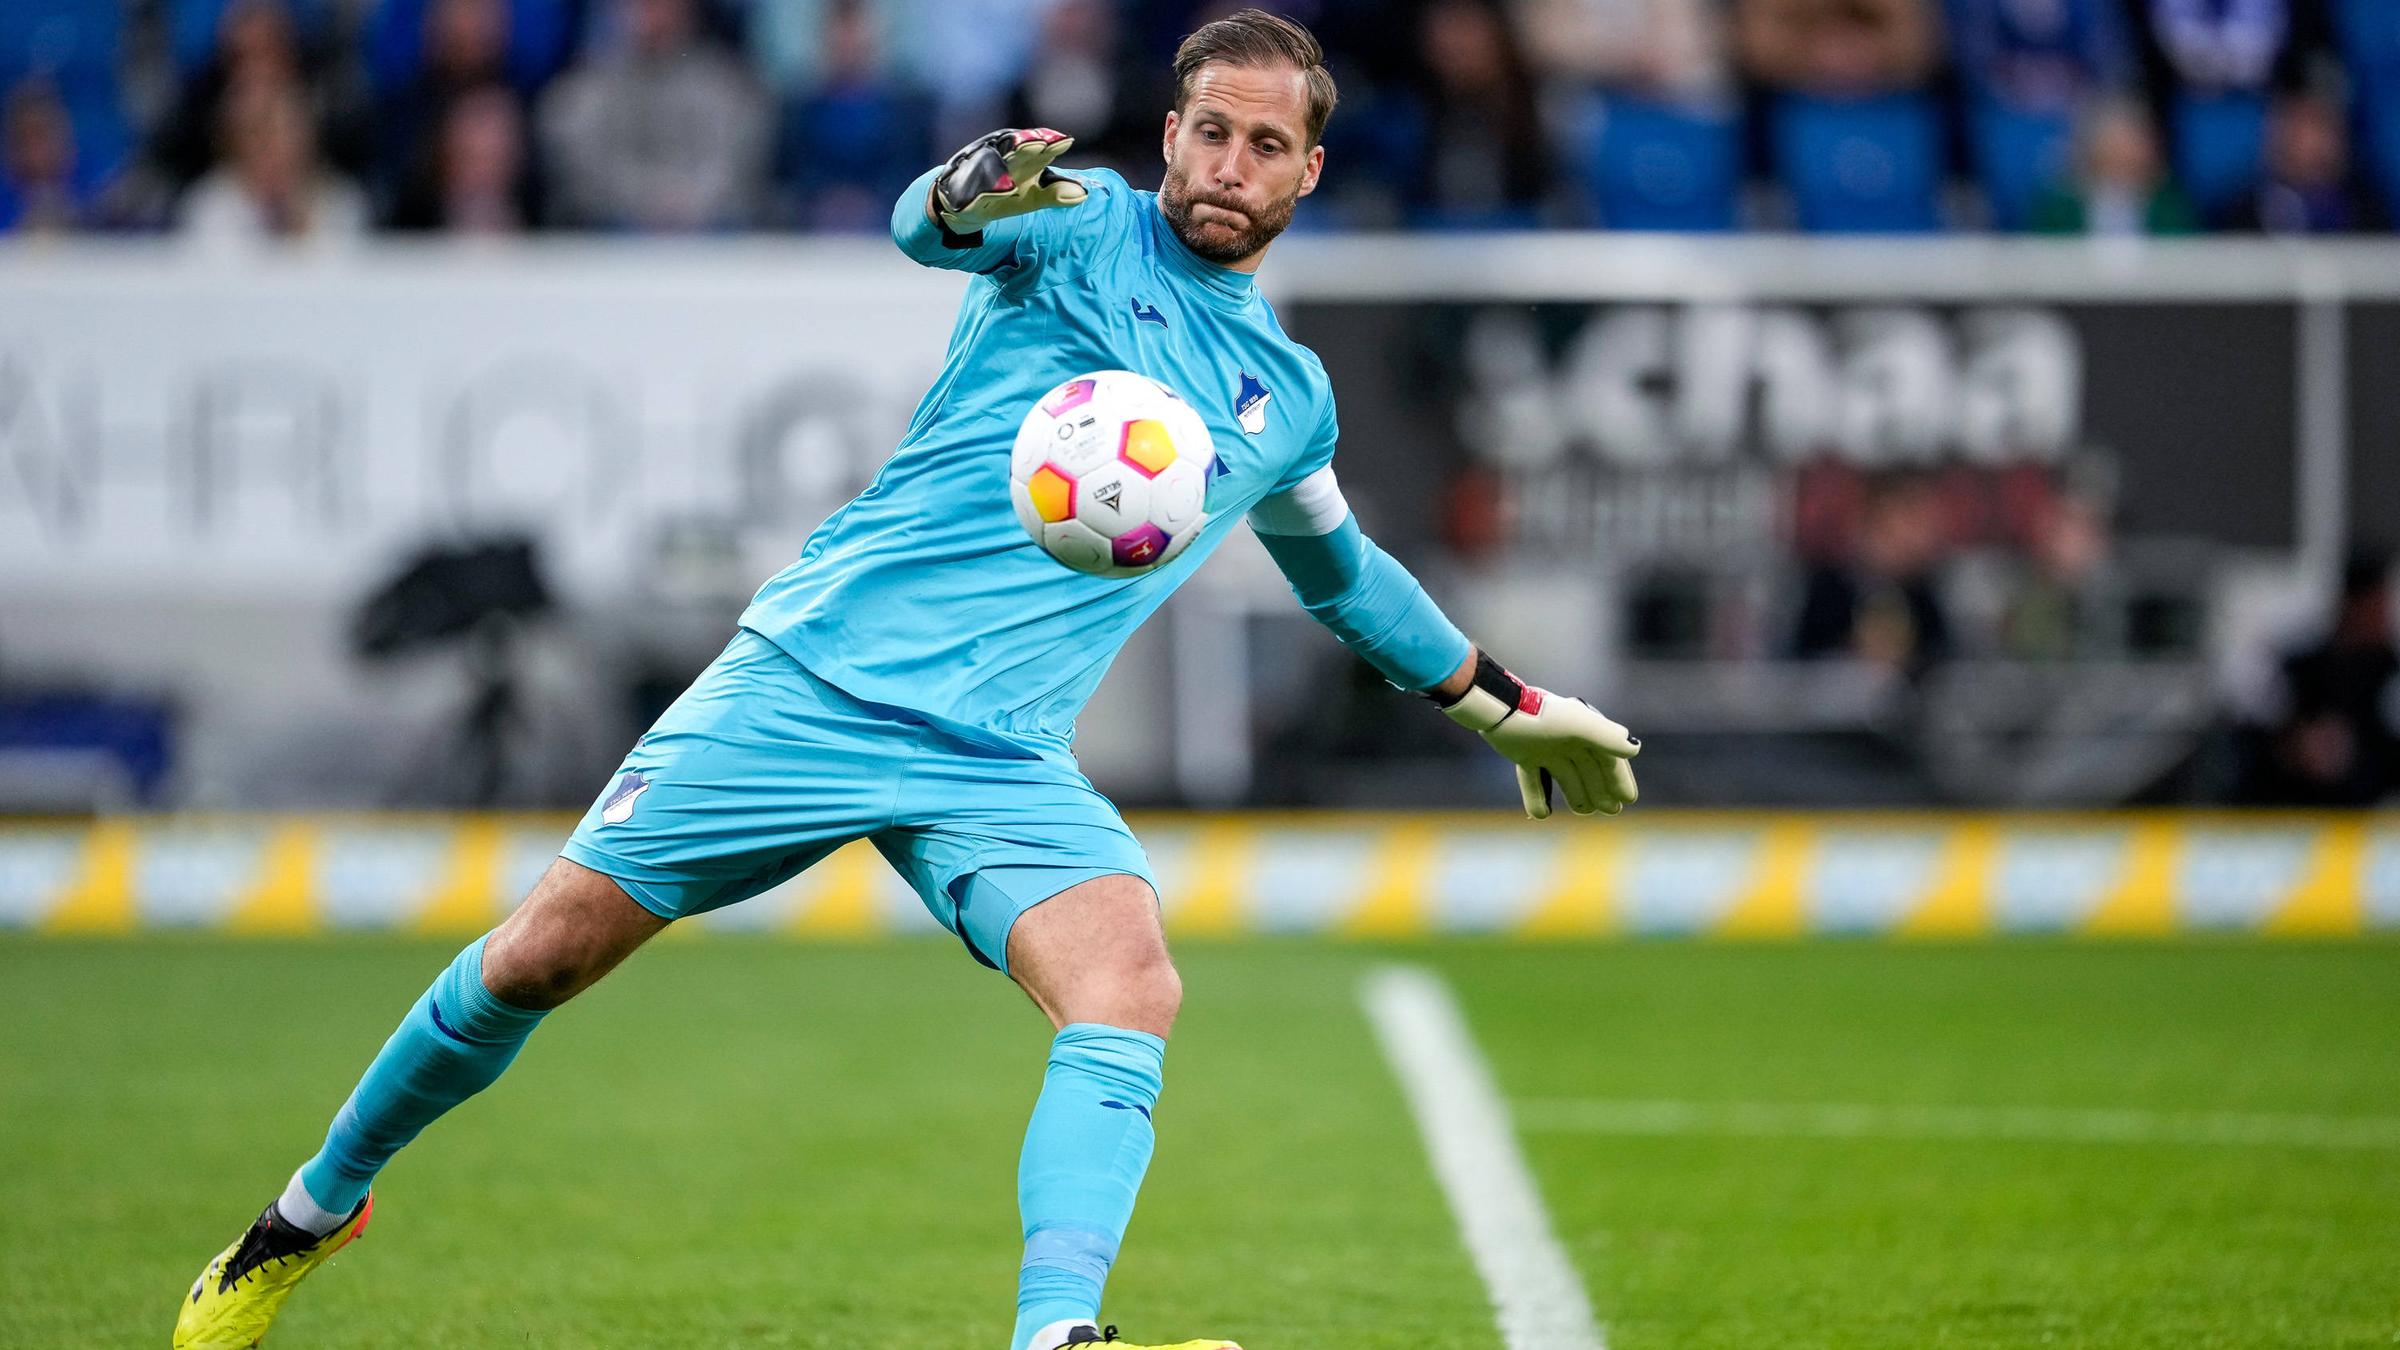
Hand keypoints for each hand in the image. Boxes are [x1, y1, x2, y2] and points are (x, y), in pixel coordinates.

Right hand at [928, 128, 1086, 239]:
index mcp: (1022, 159)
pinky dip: (985, 190)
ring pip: (992, 164)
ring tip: (1017, 166)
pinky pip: (975, 189)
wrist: (965, 205)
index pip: (1038, 148)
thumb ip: (1055, 194)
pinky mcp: (966, 190)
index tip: (1065, 141)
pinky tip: (998, 191)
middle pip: (1013, 149)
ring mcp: (982, 172)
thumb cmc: (1006, 194)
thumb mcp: (1033, 197)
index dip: (1050, 143)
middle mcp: (1001, 159)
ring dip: (1002, 165)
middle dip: (1024, 145)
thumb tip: (1083, 194)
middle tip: (1039, 143)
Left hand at [1436, 654, 1639, 818]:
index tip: (1627, 798)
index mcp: (1583, 730)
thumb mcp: (1577, 725)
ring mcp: (1544, 746)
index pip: (1608, 758)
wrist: (1499, 709)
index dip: (1619, 778)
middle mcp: (1566, 738)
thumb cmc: (1540, 715)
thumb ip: (1605, 737)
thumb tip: (1634, 750)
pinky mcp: (1523, 753)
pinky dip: (1537, 797)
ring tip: (1584, 811)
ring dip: (1576, 793)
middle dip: (1601, 789)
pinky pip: (1533, 779)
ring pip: (1566, 775)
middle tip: (1611, 810)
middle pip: (1589, 769)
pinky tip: (1541, 814)